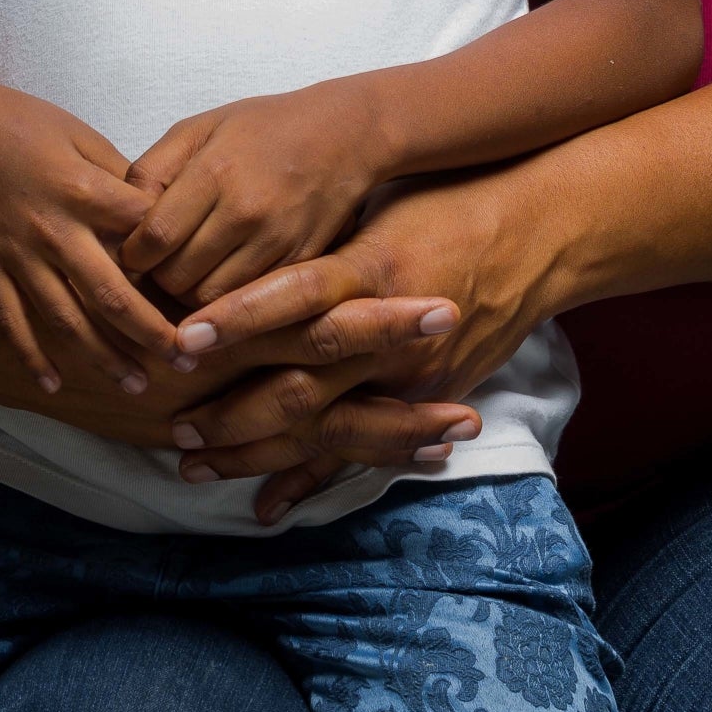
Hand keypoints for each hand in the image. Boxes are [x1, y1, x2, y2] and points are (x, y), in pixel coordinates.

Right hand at [0, 70, 178, 394]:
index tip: (203, 287)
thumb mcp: (82, 134)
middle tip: (185, 359)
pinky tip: (54, 386)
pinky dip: (31, 356)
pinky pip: (10, 321)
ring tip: (136, 385)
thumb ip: (119, 178)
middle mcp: (53, 231)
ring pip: (65, 320)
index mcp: (85, 192)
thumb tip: (156, 214)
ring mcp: (16, 254)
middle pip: (111, 295)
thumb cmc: (20, 120)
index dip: (176, 264)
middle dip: (151, 334)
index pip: (144, 239)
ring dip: (102, 357)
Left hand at [118, 79, 389, 305]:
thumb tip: (116, 219)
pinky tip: (220, 277)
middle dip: (156, 278)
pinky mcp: (299, 262)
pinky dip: (226, 299)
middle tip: (158, 266)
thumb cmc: (265, 127)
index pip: (151, 238)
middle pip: (175, 277)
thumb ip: (152, 169)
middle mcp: (245, 211)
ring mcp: (276, 241)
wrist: (345, 133)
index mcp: (214, 172)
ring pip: (208, 299)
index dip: (130, 254)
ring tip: (187, 272)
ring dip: (189, 295)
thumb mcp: (200, 127)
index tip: (131, 251)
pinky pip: (246, 300)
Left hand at [166, 157, 573, 519]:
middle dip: (231, 411)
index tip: (181, 339)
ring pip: (324, 427)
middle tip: (172, 427)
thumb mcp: (376, 209)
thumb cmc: (448, 205)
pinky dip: (314, 479)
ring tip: (195, 467)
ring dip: (256, 452)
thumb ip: (315, 248)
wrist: (538, 234)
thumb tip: (234, 256)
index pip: (293, 297)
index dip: (237, 320)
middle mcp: (389, 331)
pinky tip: (268, 506)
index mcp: (371, 268)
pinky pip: (363, 450)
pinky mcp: (429, 398)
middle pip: (300, 380)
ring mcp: (411, 374)